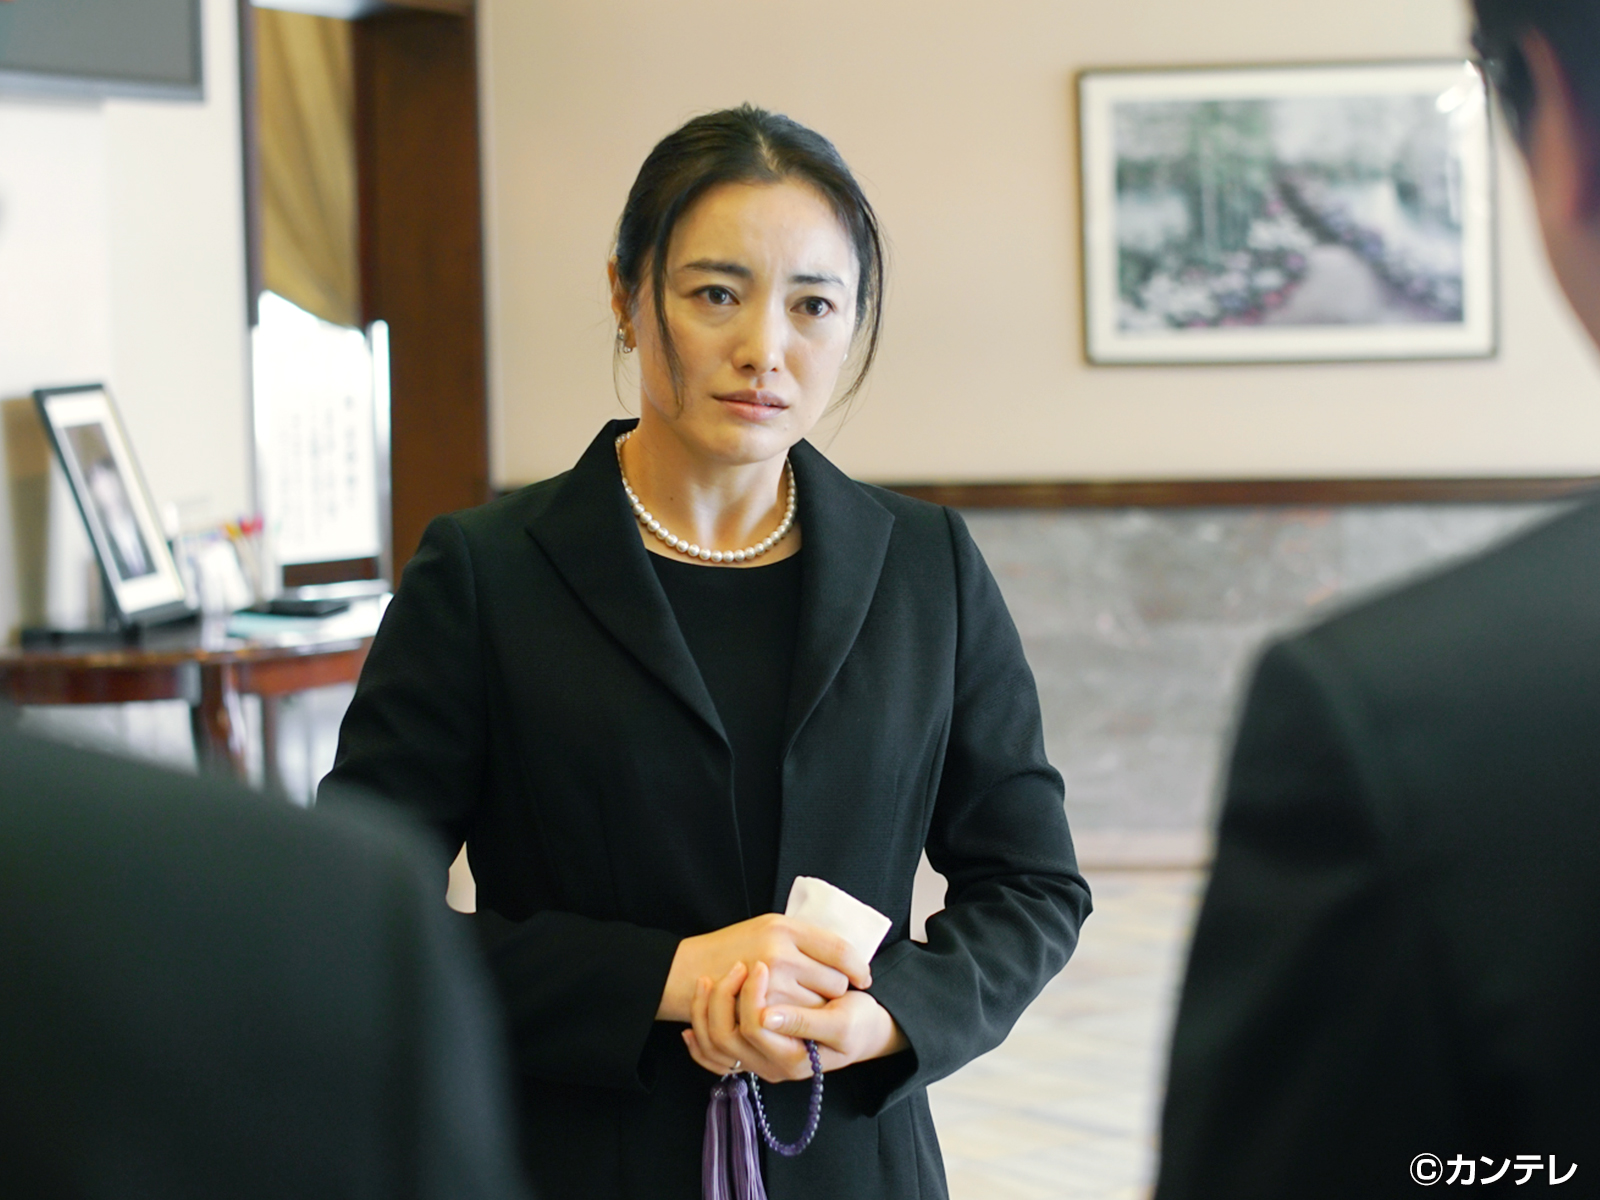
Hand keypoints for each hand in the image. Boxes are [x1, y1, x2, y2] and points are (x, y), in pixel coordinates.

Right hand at [656, 914, 871, 1022]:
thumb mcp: (767, 928)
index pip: (840, 950)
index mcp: (784, 928)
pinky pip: (798, 1025)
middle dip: (835, 991)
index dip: (857, 966)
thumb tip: (844, 956)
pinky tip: (796, 1019)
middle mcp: (779, 954)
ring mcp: (769, 985)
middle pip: (835, 982)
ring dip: (819, 1010)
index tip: (864, 978)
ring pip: (820, 1008)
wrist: (687, 971)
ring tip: (807, 1005)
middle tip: (827, 992)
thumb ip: (801, 940)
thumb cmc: (732, 948)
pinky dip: (802, 1025)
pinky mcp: (760, 1012)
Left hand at [681, 960, 907, 1082]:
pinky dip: (697, 1042)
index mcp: (794, 1059)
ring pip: (714, 1046)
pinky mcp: (753, 1054)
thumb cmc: (859, 1023)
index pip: (755, 1027)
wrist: (864, 1033)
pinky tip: (690, 1024)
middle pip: (726, 1038)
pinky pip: (712, 1058)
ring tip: (711, 979)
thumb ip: (805, 1022)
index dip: (752, 994)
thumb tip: (767, 1015)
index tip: (761, 963)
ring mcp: (760, 1063)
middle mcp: (772, 1067)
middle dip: (724, 997)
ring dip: (704, 1012)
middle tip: (738, 964)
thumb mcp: (843, 1023)